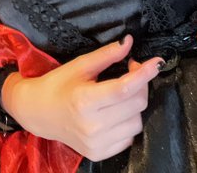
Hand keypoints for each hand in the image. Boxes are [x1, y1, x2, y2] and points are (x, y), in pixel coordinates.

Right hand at [1, 35, 161, 161]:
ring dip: (135, 104)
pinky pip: (129, 137)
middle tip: (130, 71)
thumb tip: (129, 42)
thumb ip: (106, 55)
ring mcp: (96, 143)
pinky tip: (116, 112)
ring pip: (137, 122)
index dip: (144, 74)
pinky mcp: (99, 154)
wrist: (39, 113)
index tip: (157, 62)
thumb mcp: (80, 65)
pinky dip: (128, 122)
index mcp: (85, 100)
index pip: (125, 88)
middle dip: (140, 84)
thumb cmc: (59, 84)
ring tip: (122, 93)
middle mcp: (92, 125)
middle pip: (136, 104)